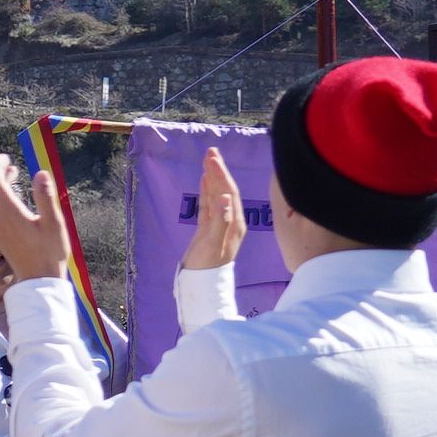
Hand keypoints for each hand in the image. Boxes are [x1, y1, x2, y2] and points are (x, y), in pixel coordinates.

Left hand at [0, 159, 66, 291]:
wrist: (39, 281)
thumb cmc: (50, 252)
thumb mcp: (53, 223)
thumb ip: (45, 197)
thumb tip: (40, 173)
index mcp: (11, 214)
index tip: (3, 157)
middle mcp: (0, 221)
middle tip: (11, 165)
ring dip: (0, 187)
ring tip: (14, 177)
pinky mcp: (2, 238)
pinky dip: (1, 200)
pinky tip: (14, 201)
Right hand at [187, 147, 247, 272]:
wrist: (201, 285)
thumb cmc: (207, 267)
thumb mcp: (214, 245)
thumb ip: (220, 222)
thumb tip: (225, 198)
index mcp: (234, 223)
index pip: (229, 192)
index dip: (221, 174)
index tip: (212, 158)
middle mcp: (231, 220)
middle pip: (225, 190)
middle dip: (218, 170)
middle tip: (210, 151)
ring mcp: (220, 224)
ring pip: (217, 195)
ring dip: (212, 177)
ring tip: (207, 160)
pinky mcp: (209, 229)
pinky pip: (209, 205)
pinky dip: (207, 191)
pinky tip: (204, 181)